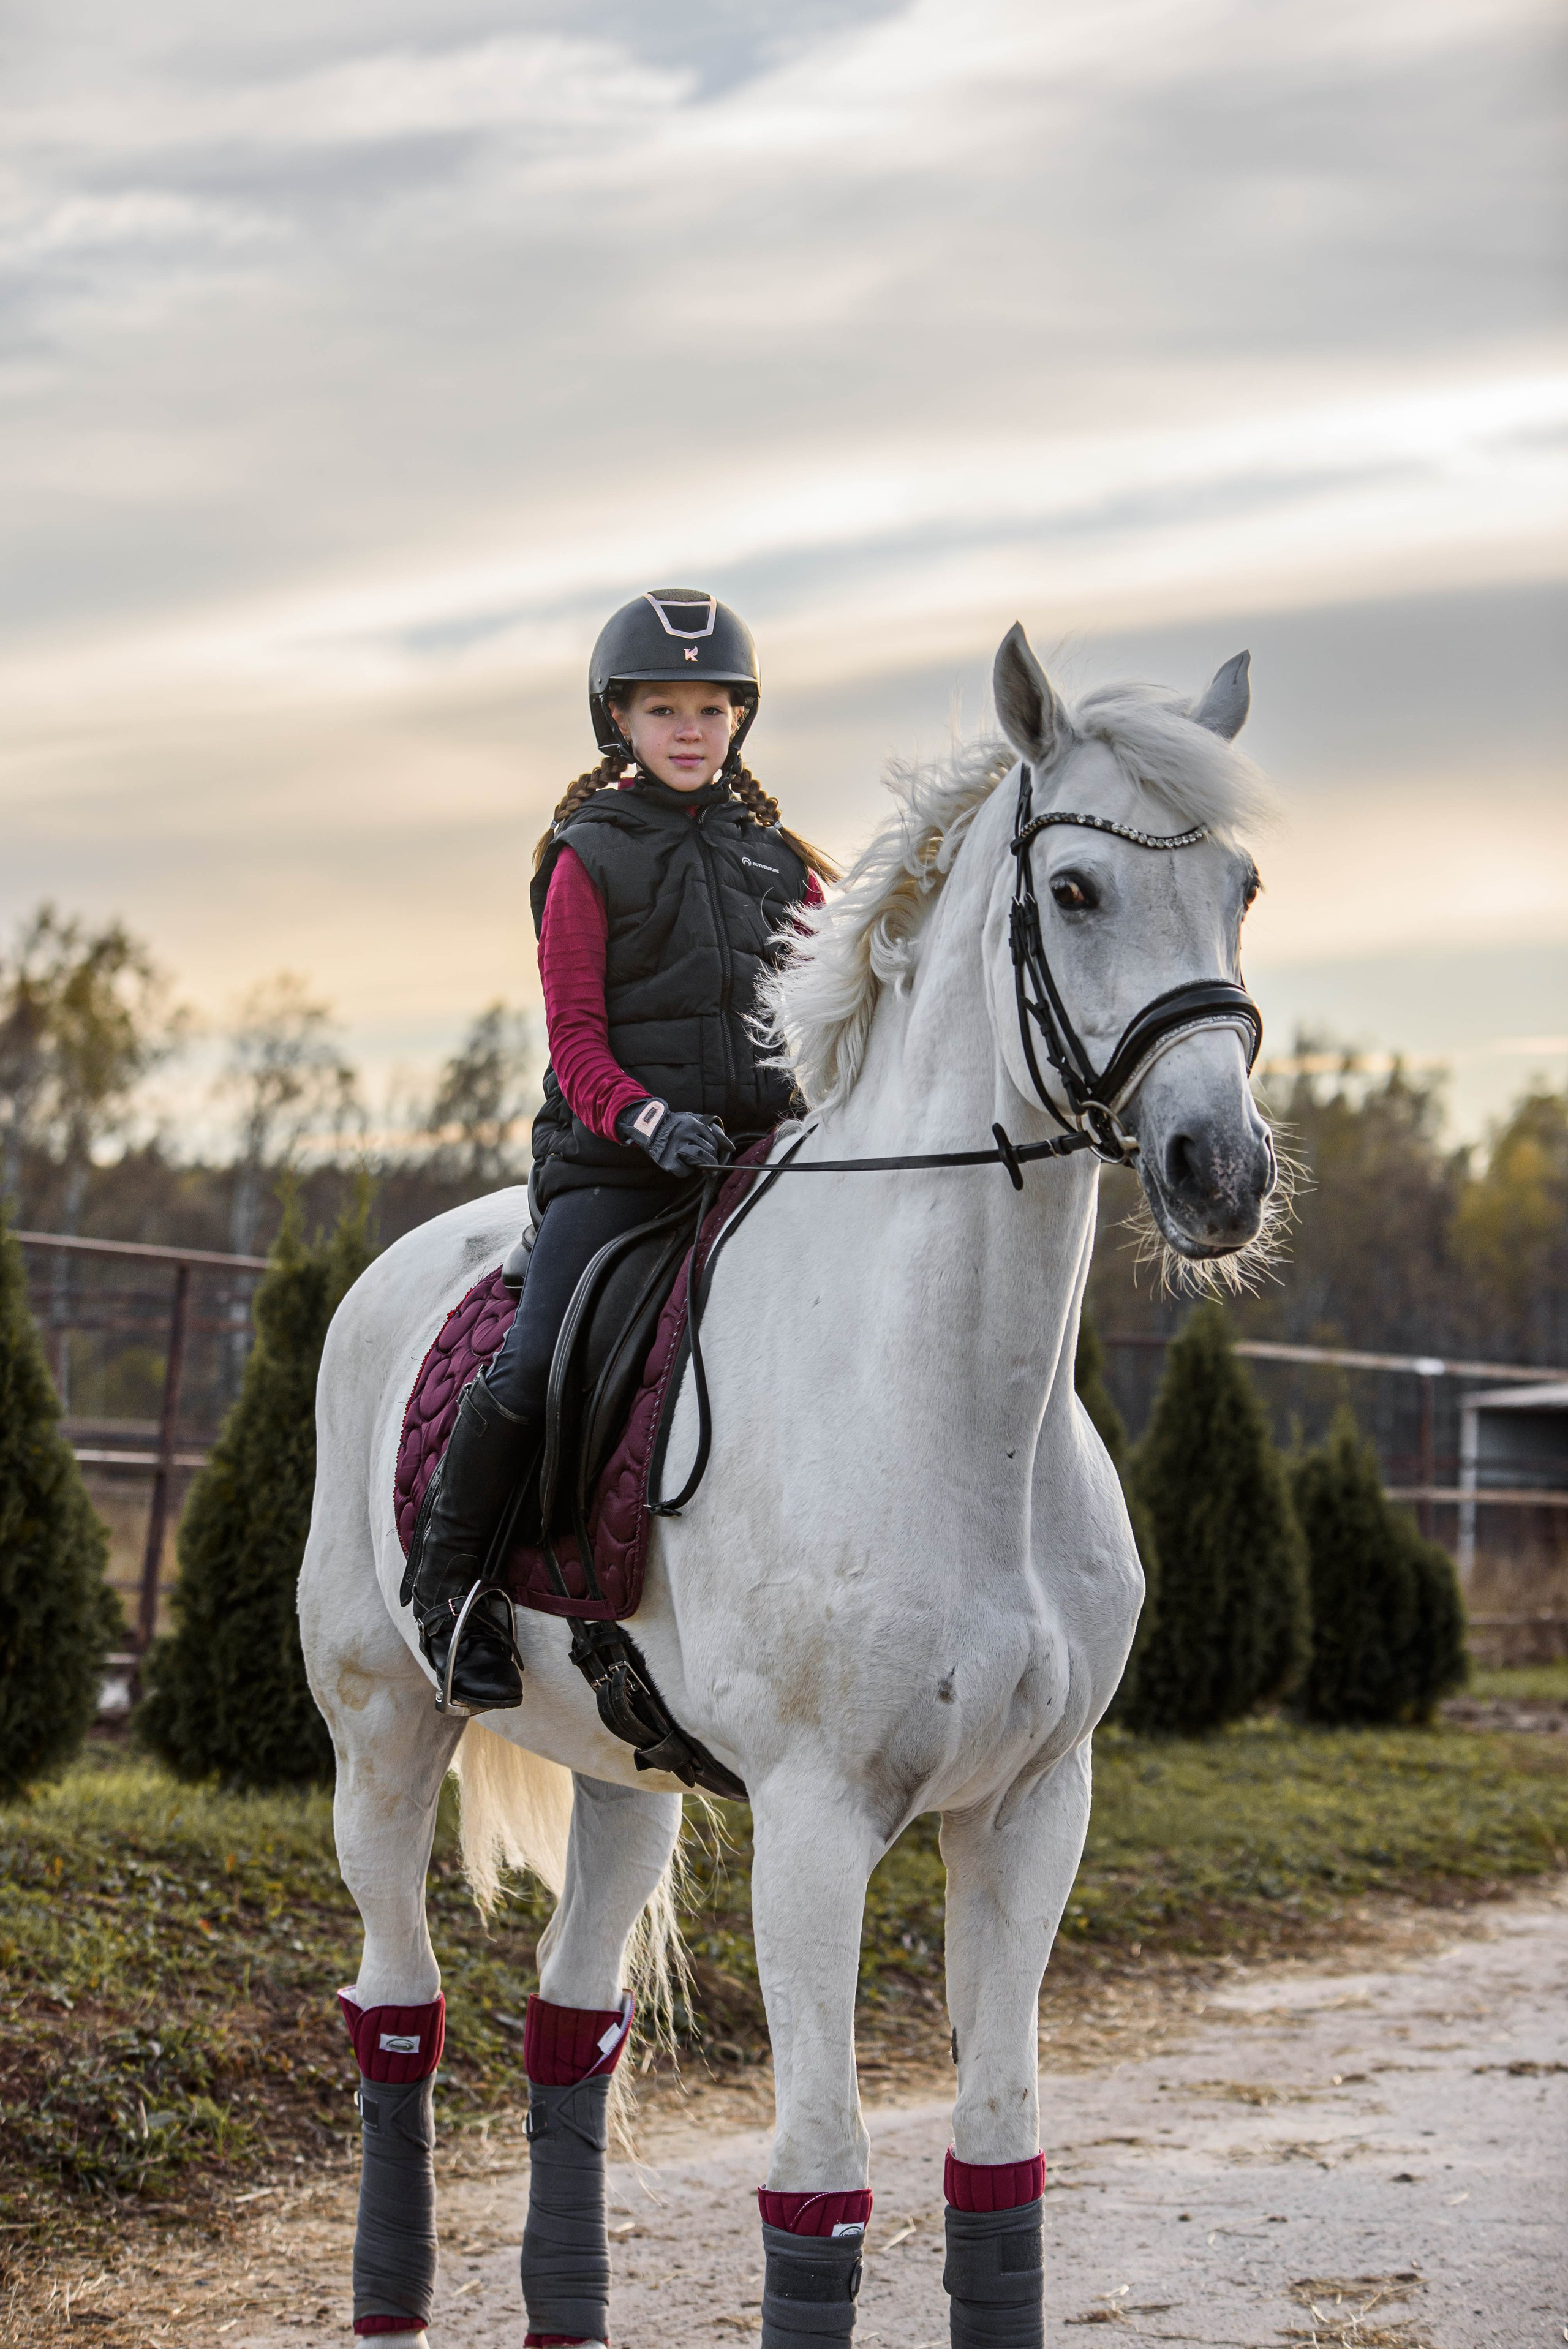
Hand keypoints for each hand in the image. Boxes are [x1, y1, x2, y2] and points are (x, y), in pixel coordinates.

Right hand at [616, 1097, 734, 1173]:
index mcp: (694, 1124)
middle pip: (709, 1151)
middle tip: (706, 1160)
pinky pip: (685, 1171)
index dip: (715, 1149)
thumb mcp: (694, 1120)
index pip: (715, 1141)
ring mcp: (677, 1147)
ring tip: (698, 1164)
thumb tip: (731, 1148)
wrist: (650, 1127)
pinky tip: (682, 1165)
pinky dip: (686, 1171)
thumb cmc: (676, 1125)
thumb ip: (713, 1131)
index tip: (713, 1154)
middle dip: (710, 1158)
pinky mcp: (669, 1160)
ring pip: (700, 1160)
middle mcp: (686, 1134)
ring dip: (702, 1165)